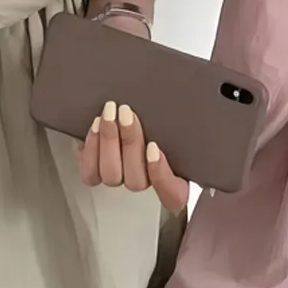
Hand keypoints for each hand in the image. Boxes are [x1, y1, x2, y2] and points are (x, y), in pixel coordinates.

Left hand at [76, 17, 188, 214]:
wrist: (123, 95)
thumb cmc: (153, 102)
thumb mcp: (172, 106)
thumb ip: (183, 110)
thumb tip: (197, 92)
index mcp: (174, 174)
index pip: (173, 195)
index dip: (162, 177)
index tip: (155, 147)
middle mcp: (145, 180)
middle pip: (137, 180)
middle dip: (130, 143)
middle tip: (127, 112)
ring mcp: (119, 177)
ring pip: (112, 175)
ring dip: (109, 141)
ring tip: (109, 112)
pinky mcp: (95, 171)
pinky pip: (90, 173)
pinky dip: (91, 150)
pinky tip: (95, 126)